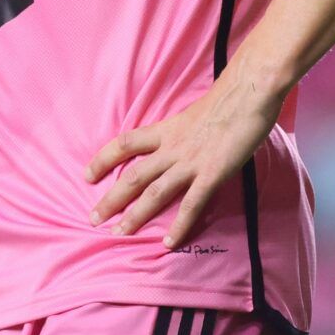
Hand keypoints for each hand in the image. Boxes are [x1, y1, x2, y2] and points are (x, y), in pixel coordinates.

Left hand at [83, 76, 282, 248]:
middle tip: (94, 218)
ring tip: (119, 234)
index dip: (104, 159)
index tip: (87, 174)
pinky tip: (169, 242)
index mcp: (167, 129)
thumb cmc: (228, 99)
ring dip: (135, 215)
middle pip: (133, 175)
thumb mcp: (194, 113)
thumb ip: (184, 130)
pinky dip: (179, 225)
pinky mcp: (211, 173)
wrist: (248, 93)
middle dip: (111, 198)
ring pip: (154, 192)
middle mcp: (172, 147)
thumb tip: (182, 139)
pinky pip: (191, 204)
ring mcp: (190, 162)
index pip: (126, 143)